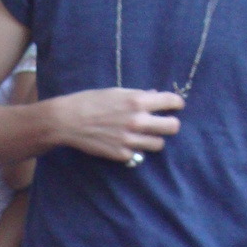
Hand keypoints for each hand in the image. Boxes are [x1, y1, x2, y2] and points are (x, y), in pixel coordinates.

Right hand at [50, 87, 182, 163]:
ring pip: (159, 144)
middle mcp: (138, 121)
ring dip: (154, 138)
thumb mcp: (116, 92)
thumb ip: (138, 95)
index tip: (176, 105)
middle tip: (164, 123)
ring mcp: (131, 140)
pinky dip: (136, 149)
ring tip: (145, 135)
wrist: (69, 120)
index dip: (177, 103)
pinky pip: (139, 154)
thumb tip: (154, 95)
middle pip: (172, 127)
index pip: (171, 102)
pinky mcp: (122, 154)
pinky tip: (126, 142)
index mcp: (137, 101)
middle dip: (171, 124)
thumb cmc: (91, 101)